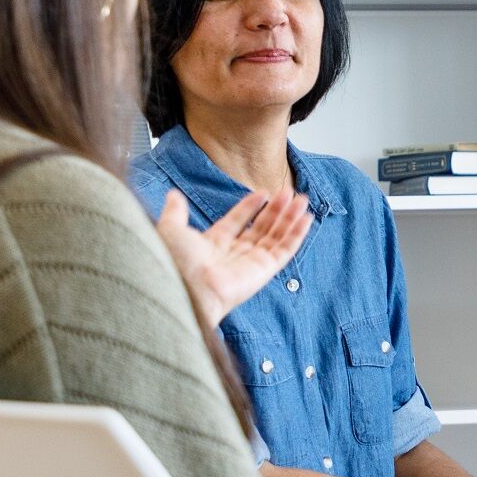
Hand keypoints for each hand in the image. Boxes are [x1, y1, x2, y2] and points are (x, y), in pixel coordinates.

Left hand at [155, 187, 310, 326]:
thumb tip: (173, 195)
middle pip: (261, 228)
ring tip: (300, 199)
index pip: (237, 222)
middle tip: (288, 192)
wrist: (187, 285)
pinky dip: (297, 234)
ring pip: (276, 237)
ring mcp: (251, 263)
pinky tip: (305, 218)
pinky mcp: (265, 270)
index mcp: (213, 244)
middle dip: (275, 210)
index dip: (250, 206)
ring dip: (289, 218)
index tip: (263, 192)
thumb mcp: (171, 228)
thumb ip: (175, 211)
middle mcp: (234, 254)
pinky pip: (285, 250)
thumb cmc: (176, 261)